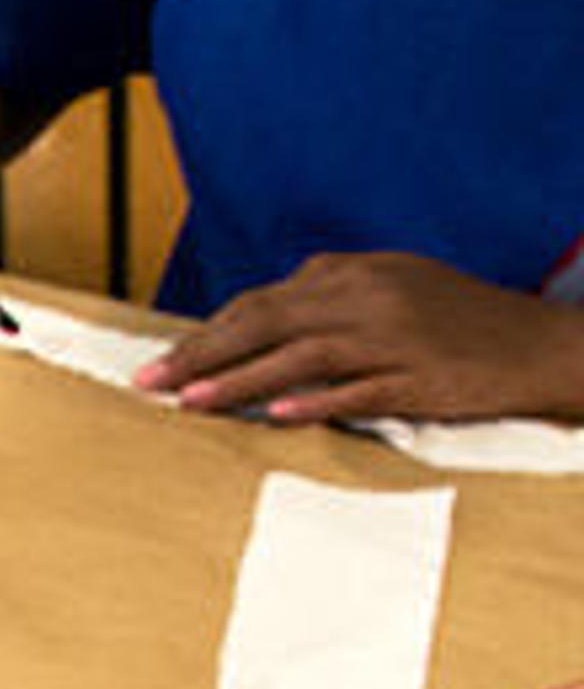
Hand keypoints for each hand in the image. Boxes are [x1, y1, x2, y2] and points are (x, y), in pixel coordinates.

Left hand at [136, 251, 583, 426]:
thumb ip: (327, 301)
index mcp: (355, 274)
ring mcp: (395, 337)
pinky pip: (360, 390)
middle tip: (149, 382)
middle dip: (201, 352)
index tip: (162, 360)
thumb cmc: (456, 323)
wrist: (539, 345)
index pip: (262, 302)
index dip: (207, 332)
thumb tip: (262, 320)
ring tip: (190, 401)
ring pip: (301, 355)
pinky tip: (275, 415)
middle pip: (267, 321)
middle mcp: (368, 297)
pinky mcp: (420, 377)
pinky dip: (316, 402)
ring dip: (240, 379)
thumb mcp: (390, 291)